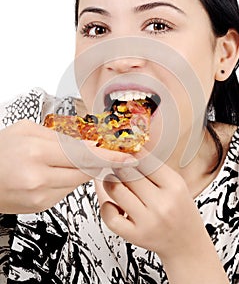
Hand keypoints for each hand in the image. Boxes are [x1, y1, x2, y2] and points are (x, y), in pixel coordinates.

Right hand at [0, 119, 137, 213]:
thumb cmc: (0, 152)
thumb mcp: (27, 130)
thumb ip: (60, 135)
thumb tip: (89, 140)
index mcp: (36, 153)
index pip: (85, 154)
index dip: (110, 155)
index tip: (128, 155)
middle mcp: (40, 178)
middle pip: (86, 169)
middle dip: (101, 162)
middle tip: (112, 154)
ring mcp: (41, 196)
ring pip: (78, 180)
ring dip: (81, 168)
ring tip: (63, 159)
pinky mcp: (42, 206)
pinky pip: (67, 189)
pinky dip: (68, 178)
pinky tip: (53, 171)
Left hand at [100, 155, 228, 282]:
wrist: (187, 244)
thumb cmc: (180, 211)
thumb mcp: (176, 185)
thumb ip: (155, 169)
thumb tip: (129, 150)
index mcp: (174, 186)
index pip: (146, 160)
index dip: (131, 152)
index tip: (124, 148)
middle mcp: (162, 204)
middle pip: (128, 173)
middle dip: (118, 164)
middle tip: (115, 162)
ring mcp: (148, 221)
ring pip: (116, 190)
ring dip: (109, 181)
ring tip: (112, 179)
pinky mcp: (135, 236)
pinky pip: (110, 216)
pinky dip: (106, 205)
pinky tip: (113, 202)